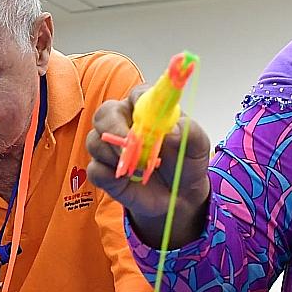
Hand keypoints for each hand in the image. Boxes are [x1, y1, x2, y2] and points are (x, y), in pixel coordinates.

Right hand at [86, 90, 211, 243]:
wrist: (181, 196)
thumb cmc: (185, 163)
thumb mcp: (198, 147)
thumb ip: (190, 132)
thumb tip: (172, 130)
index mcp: (147, 109)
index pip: (136, 95)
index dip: (138, 104)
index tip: (146, 120)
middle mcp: (124, 123)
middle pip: (104, 114)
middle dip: (114, 129)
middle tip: (130, 146)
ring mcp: (111, 148)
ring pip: (95, 141)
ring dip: (114, 156)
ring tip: (138, 170)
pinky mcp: (105, 172)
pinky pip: (94, 169)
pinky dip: (107, 175)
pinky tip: (125, 181)